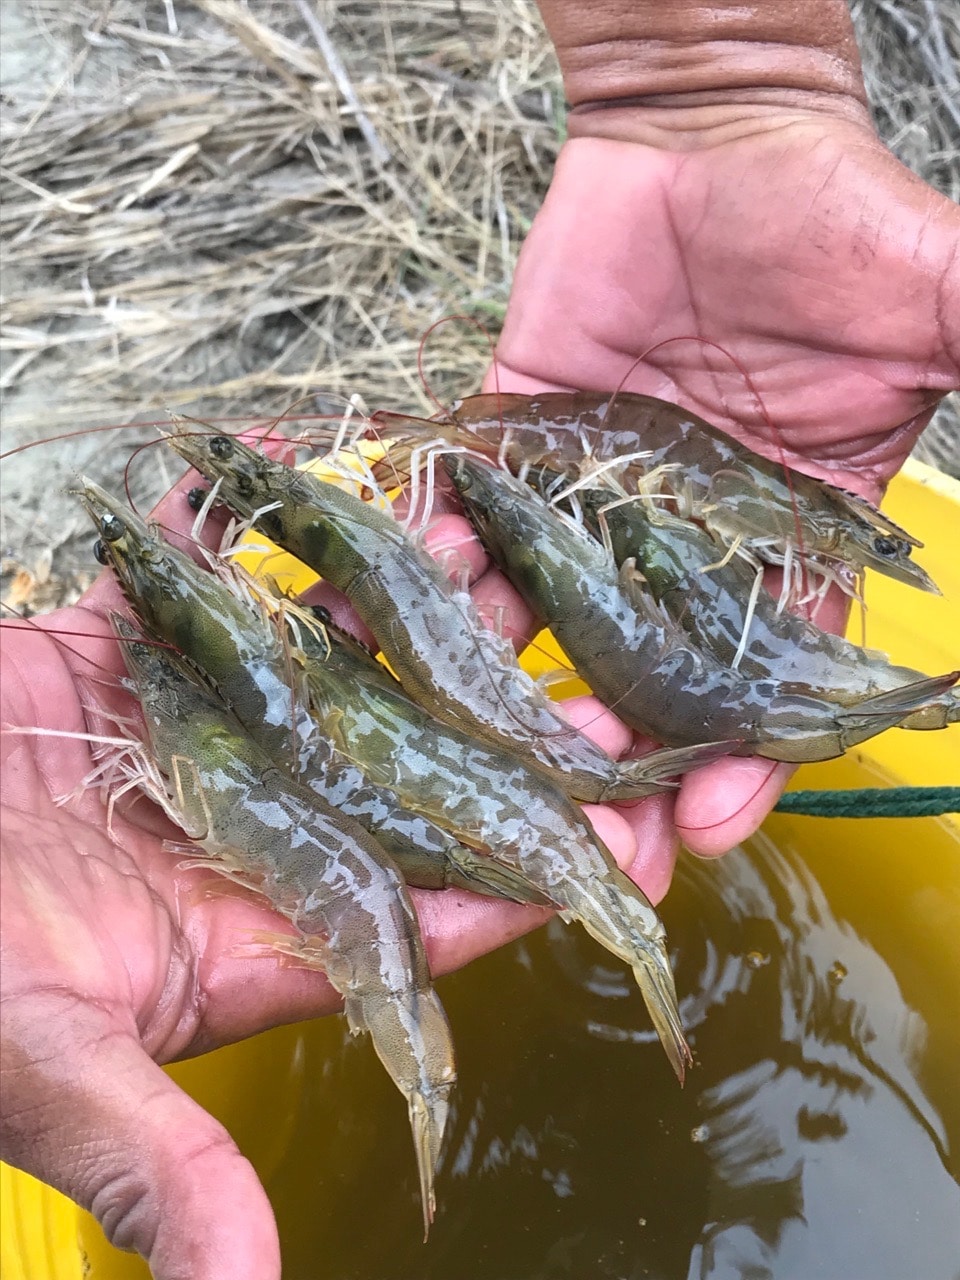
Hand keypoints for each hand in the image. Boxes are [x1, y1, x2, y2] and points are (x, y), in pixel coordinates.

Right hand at [0, 479, 668, 1279]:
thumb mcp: (44, 1064)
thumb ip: (154, 1163)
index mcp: (268, 929)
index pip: (444, 903)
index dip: (551, 870)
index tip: (655, 826)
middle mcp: (260, 823)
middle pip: (419, 762)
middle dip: (515, 711)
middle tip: (623, 655)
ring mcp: (200, 731)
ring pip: (334, 655)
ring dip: (409, 596)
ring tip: (494, 537)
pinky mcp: (128, 655)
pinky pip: (205, 575)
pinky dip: (242, 521)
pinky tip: (305, 463)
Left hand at [485, 60, 958, 854]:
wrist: (706, 132)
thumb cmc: (829, 215)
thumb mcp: (935, 298)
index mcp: (785, 544)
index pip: (766, 675)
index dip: (744, 756)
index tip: (709, 821)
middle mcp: (680, 547)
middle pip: (644, 679)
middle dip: (615, 762)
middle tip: (578, 838)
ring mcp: (588, 505)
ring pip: (543, 620)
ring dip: (508, 688)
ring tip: (475, 752)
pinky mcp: (514, 448)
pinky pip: (469, 520)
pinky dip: (437, 563)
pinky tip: (396, 611)